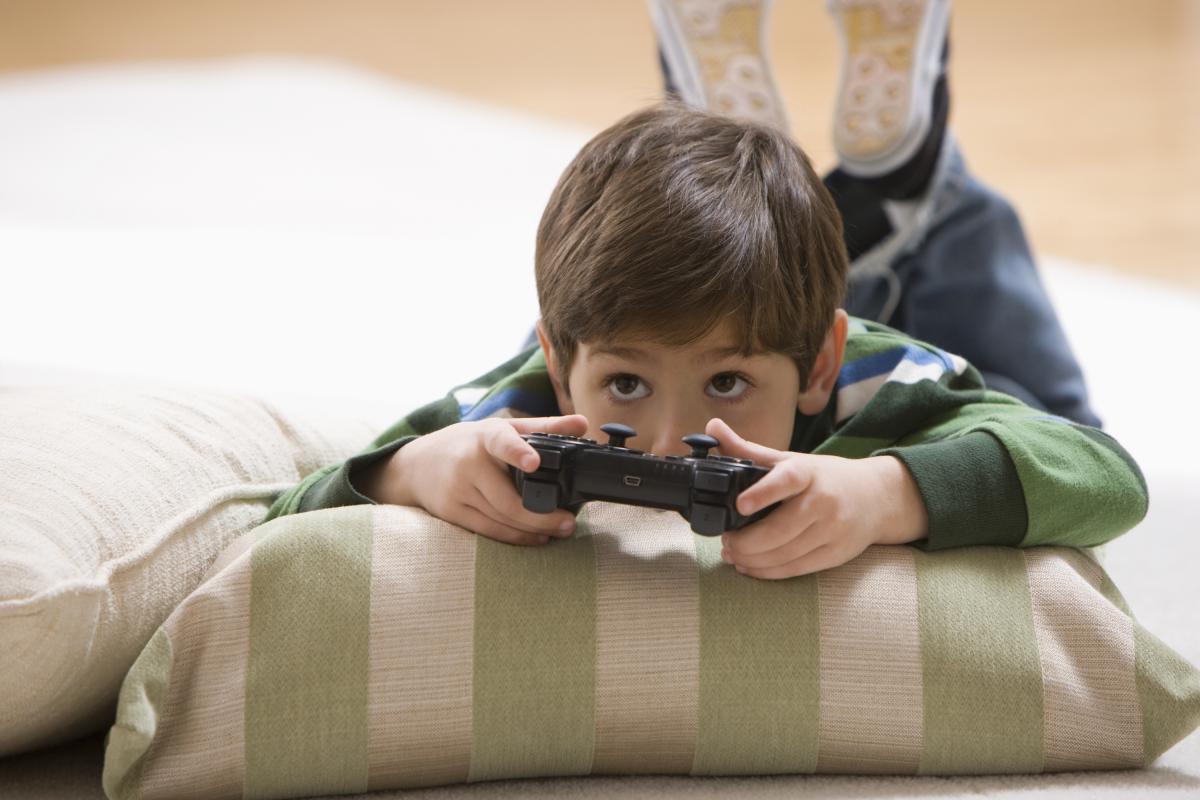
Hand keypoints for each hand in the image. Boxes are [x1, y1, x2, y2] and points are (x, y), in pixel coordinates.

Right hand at [384, 414, 589, 546]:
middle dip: (542, 516)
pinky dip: (515, 537)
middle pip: (510, 499)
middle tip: (569, 522)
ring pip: (502, 519)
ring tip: (559, 531)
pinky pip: (489, 531)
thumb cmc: (468, 444)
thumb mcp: (502, 429)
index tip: (534, 462)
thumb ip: (544, 428)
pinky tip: (535, 538)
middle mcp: (469, 463)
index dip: (517, 452)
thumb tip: (584, 424)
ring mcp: (457, 490)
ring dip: (533, 530)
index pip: (502, 442)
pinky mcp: (451, 512)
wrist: (415, 464)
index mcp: (486, 437)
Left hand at [707, 417, 927, 579]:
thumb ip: (749, 449)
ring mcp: (832, 530)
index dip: (763, 493)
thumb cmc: (825, 477)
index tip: (740, 505)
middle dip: (745, 541)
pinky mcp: (836, 554)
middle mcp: (823, 501)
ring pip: (785, 554)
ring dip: (752, 560)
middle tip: (726, 541)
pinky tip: (749, 566)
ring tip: (732, 554)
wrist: (876, 497)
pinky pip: (796, 569)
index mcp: (809, 472)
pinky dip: (768, 572)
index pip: (788, 480)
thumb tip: (713, 427)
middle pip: (780, 530)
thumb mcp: (790, 459)